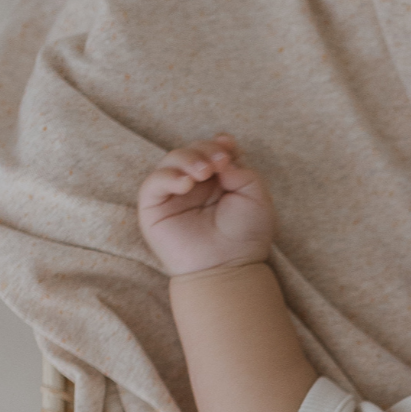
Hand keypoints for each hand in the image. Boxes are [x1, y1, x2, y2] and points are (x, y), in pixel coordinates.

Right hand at [137, 134, 275, 276]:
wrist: (229, 267)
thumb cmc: (246, 237)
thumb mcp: (256, 197)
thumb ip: (242, 170)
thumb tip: (220, 157)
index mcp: (218, 181)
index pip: (212, 150)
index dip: (218, 144)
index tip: (228, 148)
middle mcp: (195, 185)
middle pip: (192, 150)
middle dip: (205, 149)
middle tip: (219, 162)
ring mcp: (174, 195)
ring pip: (172, 160)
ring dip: (188, 159)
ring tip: (205, 172)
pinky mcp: (154, 208)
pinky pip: (154, 182)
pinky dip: (169, 177)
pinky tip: (186, 184)